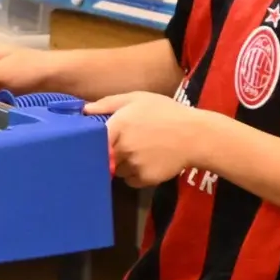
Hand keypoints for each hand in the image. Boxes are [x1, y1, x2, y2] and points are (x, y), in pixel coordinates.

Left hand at [86, 90, 215, 188]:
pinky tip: (147, 163)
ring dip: (123, 165)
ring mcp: (133, 165)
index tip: (98, 141)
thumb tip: (84, 110)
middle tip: (126, 145)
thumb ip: (108, 103)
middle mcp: (122, 148)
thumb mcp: (137, 99)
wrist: (196, 136)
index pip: (92, 141)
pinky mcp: (145, 179)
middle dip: (111, 153)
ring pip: (117, 170)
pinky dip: (135, 175)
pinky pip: (130, 181)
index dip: (93, 143)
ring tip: (140, 153)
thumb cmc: (165, 113)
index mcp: (117, 126)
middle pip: (103, 157)